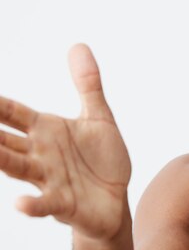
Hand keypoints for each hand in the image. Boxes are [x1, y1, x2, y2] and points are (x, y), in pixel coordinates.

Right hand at [0, 44, 130, 239]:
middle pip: (2, 139)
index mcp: (44, 130)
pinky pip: (44, 204)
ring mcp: (48, 179)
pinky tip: (19, 203)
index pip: (9, 112)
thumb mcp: (98, 117)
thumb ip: (88, 84)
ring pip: (15, 167)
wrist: (117, 199)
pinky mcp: (63, 204)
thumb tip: (78, 45)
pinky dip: (32, 205)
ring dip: (0, 159)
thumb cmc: (102, 160)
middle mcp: (38, 153)